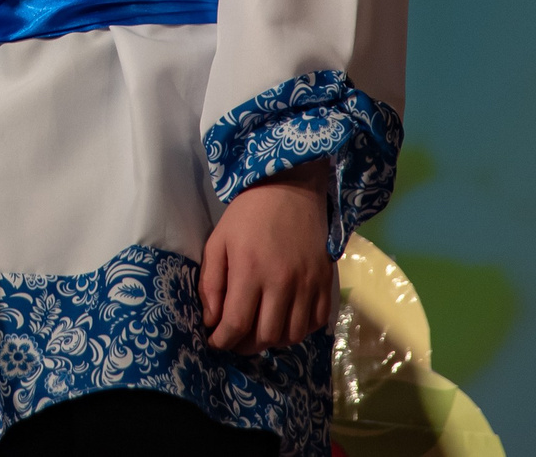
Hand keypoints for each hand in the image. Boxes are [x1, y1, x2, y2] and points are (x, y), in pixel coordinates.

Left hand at [199, 161, 334, 352]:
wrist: (291, 189)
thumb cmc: (247, 215)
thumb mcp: (218, 241)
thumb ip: (211, 283)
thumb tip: (211, 320)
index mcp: (250, 271)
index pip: (236, 324)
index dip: (222, 341)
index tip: (214, 342)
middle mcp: (281, 283)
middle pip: (266, 336)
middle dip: (245, 345)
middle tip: (235, 340)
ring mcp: (307, 284)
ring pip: (292, 334)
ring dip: (272, 341)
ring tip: (259, 331)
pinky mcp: (325, 283)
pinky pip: (316, 323)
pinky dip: (299, 330)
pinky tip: (285, 321)